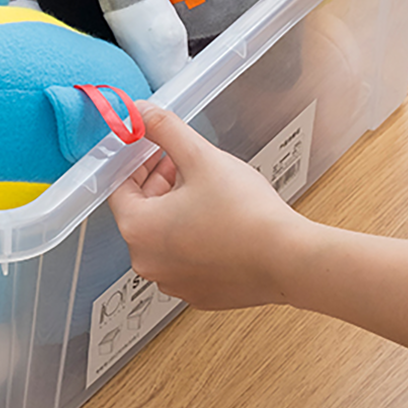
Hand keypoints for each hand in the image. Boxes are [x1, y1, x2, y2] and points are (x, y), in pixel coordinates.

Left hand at [109, 105, 309, 308]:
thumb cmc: (246, 214)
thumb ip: (165, 130)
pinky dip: (193, 236)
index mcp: (138, 230)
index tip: (152, 147)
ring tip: (205, 187)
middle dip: (158, 182)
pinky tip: (218, 219)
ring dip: (175, 208)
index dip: (135, 160)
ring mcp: (172, 282)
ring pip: (163, 235)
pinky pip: (184, 257)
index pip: (119, 187)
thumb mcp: (200, 157)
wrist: (288, 259)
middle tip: (182, 161)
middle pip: (141, 211)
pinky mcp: (197, 292)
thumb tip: (141, 114)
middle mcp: (147, 262)